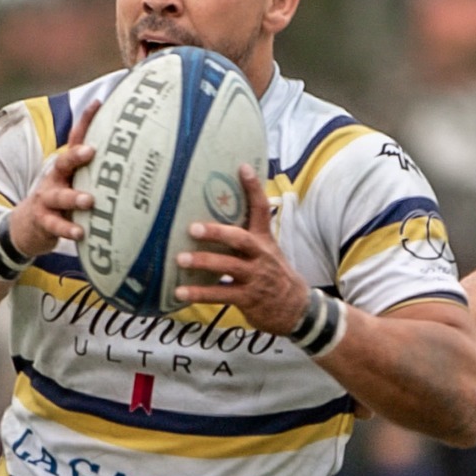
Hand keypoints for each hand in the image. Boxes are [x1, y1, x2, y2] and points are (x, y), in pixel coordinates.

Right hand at [8, 99, 101, 256]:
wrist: (27, 226)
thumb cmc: (62, 202)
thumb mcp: (75, 183)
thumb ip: (97, 175)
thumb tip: (135, 163)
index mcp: (66, 168)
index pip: (75, 140)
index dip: (85, 121)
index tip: (98, 104)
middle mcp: (55, 179)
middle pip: (64, 162)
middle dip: (76, 156)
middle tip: (91, 152)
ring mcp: (47, 199)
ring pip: (59, 195)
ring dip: (74, 197)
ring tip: (89, 201)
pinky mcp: (43, 221)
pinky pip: (55, 224)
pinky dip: (67, 229)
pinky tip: (80, 233)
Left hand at [173, 165, 309, 332]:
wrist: (295, 308)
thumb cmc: (272, 275)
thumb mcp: (267, 251)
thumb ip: (245, 236)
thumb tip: (214, 216)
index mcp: (263, 240)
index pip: (261, 209)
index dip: (253, 188)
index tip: (242, 167)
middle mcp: (260, 255)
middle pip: (240, 239)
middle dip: (216, 232)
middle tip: (193, 228)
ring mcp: (255, 277)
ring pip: (228, 267)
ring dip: (203, 262)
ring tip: (180, 258)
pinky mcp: (248, 298)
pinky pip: (220, 295)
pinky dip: (199, 294)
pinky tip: (180, 292)